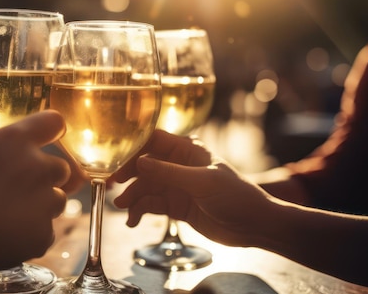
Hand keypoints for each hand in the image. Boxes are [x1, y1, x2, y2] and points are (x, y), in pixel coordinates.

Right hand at [0, 110, 71, 284]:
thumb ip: (3, 142)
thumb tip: (28, 146)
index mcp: (15, 140)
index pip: (54, 123)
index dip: (50, 132)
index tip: (47, 139)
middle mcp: (36, 167)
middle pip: (59, 168)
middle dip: (42, 177)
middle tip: (11, 191)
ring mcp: (42, 202)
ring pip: (57, 200)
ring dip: (38, 206)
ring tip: (2, 216)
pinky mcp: (41, 235)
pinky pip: (47, 231)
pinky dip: (29, 235)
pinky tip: (1, 235)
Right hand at [113, 129, 273, 247]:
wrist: (254, 224)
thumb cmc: (235, 195)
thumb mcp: (202, 182)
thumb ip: (169, 173)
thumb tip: (139, 163)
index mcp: (187, 149)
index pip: (152, 141)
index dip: (132, 149)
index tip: (115, 162)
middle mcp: (179, 164)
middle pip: (144, 165)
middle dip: (128, 177)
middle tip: (113, 188)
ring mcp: (177, 185)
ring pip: (146, 187)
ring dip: (133, 198)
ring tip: (126, 212)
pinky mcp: (176, 205)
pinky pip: (152, 204)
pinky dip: (140, 211)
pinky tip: (133, 221)